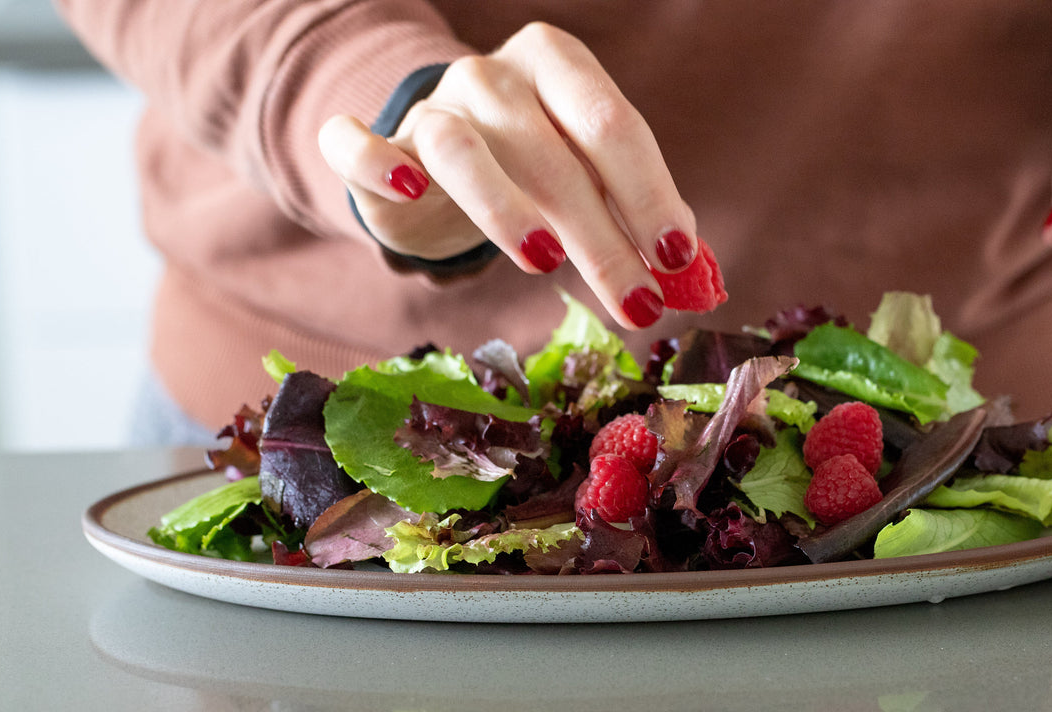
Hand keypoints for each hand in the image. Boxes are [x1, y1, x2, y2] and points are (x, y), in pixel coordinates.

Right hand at [319, 22, 697, 329]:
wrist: (433, 158)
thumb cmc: (532, 170)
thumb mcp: (590, 181)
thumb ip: (636, 215)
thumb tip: (694, 274)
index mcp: (559, 67)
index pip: (612, 126)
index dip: (649, 193)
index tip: (676, 259)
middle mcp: (495, 76)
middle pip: (551, 152)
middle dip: (601, 236)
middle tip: (637, 303)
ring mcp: (432, 105)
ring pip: (460, 148)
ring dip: (502, 205)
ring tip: (544, 262)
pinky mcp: (373, 146)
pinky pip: (357, 144)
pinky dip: (374, 161)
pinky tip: (407, 193)